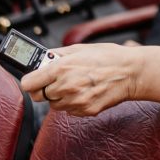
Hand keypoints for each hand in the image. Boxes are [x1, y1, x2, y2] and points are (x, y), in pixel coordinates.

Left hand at [20, 43, 159, 115]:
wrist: (131, 72)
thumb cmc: (108, 57)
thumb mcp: (80, 49)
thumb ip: (57, 55)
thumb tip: (42, 60)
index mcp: (61, 68)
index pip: (28, 84)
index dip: (31, 81)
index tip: (35, 79)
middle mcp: (65, 87)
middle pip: (39, 96)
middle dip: (46, 88)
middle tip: (57, 80)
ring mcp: (76, 101)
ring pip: (54, 105)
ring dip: (60, 96)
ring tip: (77, 84)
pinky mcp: (86, 111)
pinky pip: (69, 110)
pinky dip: (73, 103)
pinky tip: (85, 91)